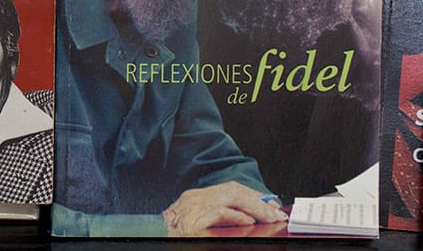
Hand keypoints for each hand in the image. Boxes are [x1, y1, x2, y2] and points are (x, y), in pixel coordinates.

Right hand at [162, 182, 286, 235]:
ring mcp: (193, 207)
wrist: (150, 239)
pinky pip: (220, 213)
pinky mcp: (194, 222)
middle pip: (233, 190)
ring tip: (270, 218)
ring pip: (230, 197)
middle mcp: (195, 198)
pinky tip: (249, 223)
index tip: (271, 206)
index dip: (253, 196)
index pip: (230, 188)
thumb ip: (217, 218)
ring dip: (254, 208)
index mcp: (196, 197)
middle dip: (258, 202)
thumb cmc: (174, 235)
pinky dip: (237, 216)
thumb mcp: (196, 223)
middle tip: (277, 215)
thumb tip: (248, 220)